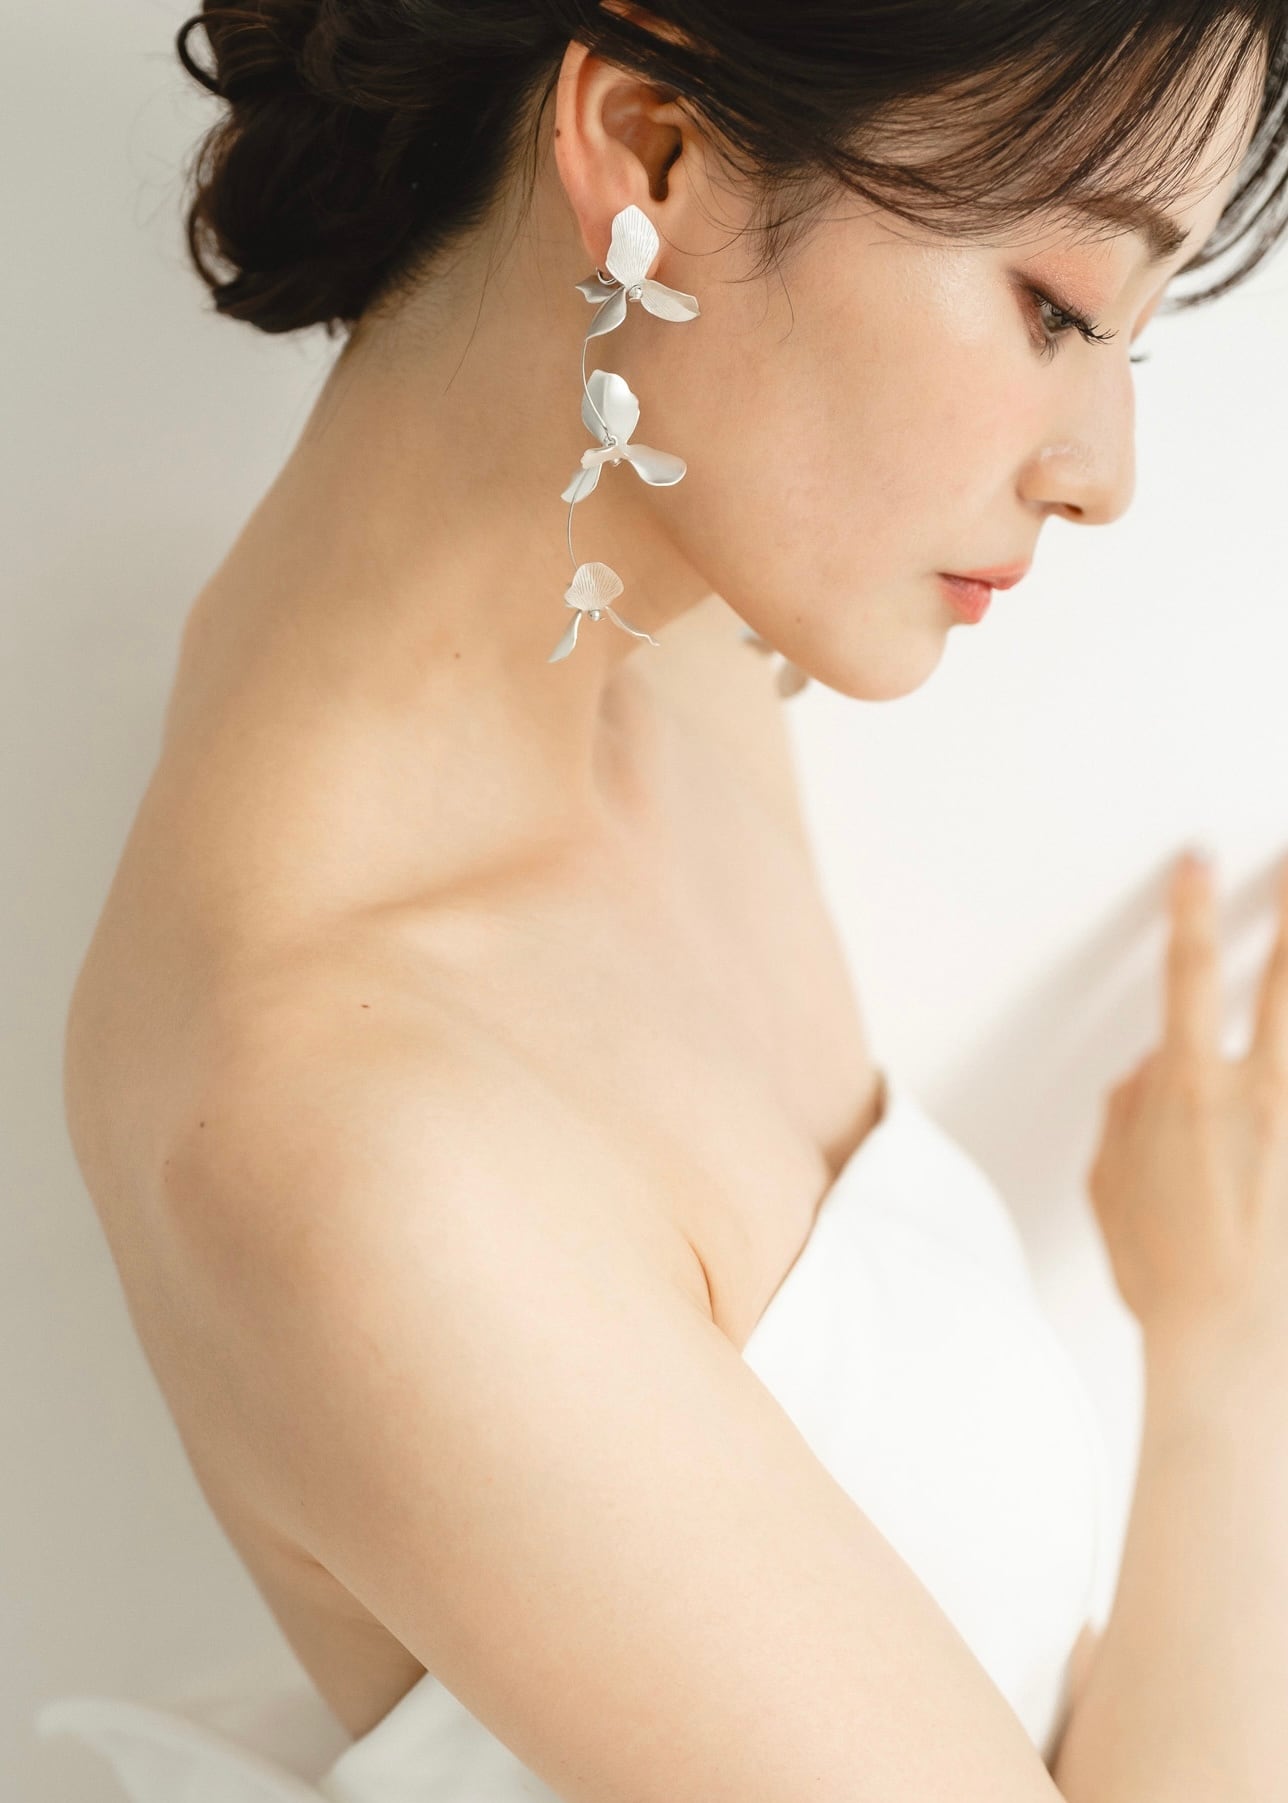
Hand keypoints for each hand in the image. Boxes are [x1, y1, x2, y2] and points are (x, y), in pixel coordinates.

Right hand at [1085, 851, 1287, 1350]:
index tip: (1198, 862)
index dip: (1190, 908)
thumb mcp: (1110, 1188)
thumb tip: (1142, 1074)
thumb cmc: (1165, 1275)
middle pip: (1285, 976)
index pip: (1188, 972)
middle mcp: (1260, 1091)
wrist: (1232, 1347)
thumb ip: (1122, 1117)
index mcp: (1190, 1090)